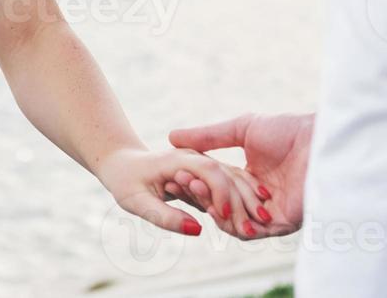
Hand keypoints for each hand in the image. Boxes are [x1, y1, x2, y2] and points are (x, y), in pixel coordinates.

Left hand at [95, 145, 274, 238]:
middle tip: (258, 224)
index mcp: (178, 159)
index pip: (210, 170)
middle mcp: (195, 157)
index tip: (228, 216)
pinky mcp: (208, 172)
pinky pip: (230, 182)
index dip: (222, 193)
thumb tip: (197, 230)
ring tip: (265, 221)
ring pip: (233, 178)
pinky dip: (244, 196)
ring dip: (249, 198)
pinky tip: (257, 213)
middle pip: (227, 174)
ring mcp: (203, 162)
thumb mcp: (137, 202)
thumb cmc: (125, 182)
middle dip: (243, 198)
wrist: (121, 164)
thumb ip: (166, 217)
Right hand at [167, 112, 312, 237]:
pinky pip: (252, 232)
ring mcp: (271, 213)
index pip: (218, 188)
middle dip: (202, 195)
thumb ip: (209, 136)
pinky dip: (233, 222)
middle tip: (184, 181)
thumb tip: (172, 136)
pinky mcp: (283, 223)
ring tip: (199, 189)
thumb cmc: (288, 130)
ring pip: (235, 223)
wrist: (319, 139)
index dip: (198, 182)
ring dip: (214, 209)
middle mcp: (259, 199)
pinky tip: (218, 207)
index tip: (178, 171)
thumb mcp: (241, 129)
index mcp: (251, 178)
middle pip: (223, 206)